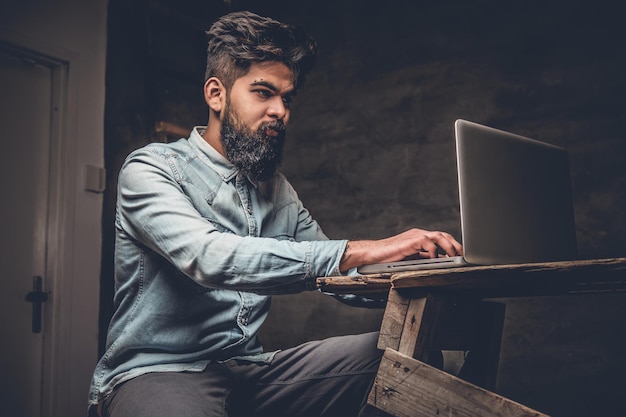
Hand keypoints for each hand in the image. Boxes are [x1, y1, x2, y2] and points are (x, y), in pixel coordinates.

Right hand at [339, 228, 462, 271]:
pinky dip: (434, 250)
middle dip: (456, 245)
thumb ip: (425, 259)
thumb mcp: (412, 259)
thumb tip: (442, 264)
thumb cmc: (389, 258)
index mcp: (420, 238)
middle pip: (443, 235)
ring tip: (454, 257)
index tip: (463, 255)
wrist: (372, 255)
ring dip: (449, 247)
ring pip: (438, 236)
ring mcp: (414, 237)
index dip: (454, 246)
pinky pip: (427, 242)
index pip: (442, 238)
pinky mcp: (409, 241)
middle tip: (464, 256)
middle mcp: (419, 235)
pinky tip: (436, 259)